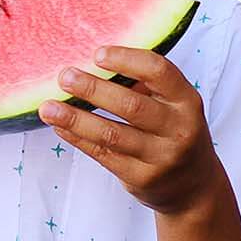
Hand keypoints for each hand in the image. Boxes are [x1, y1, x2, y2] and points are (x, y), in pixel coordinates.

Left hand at [41, 47, 223, 215]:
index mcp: (187, 101)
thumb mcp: (173, 106)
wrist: (193, 186)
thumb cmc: (173, 132)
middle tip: (64, 76)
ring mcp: (161, 157)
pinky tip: (60, 127)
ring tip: (48, 107)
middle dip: (93, 89)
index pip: (159, 72)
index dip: (127, 59)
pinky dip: (78, 138)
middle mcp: (179, 129)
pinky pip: (103, 154)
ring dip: (75, 119)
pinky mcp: (141, 178)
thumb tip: (91, 62)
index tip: (97, 54)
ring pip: (111, 134)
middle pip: (131, 105)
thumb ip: (144, 86)